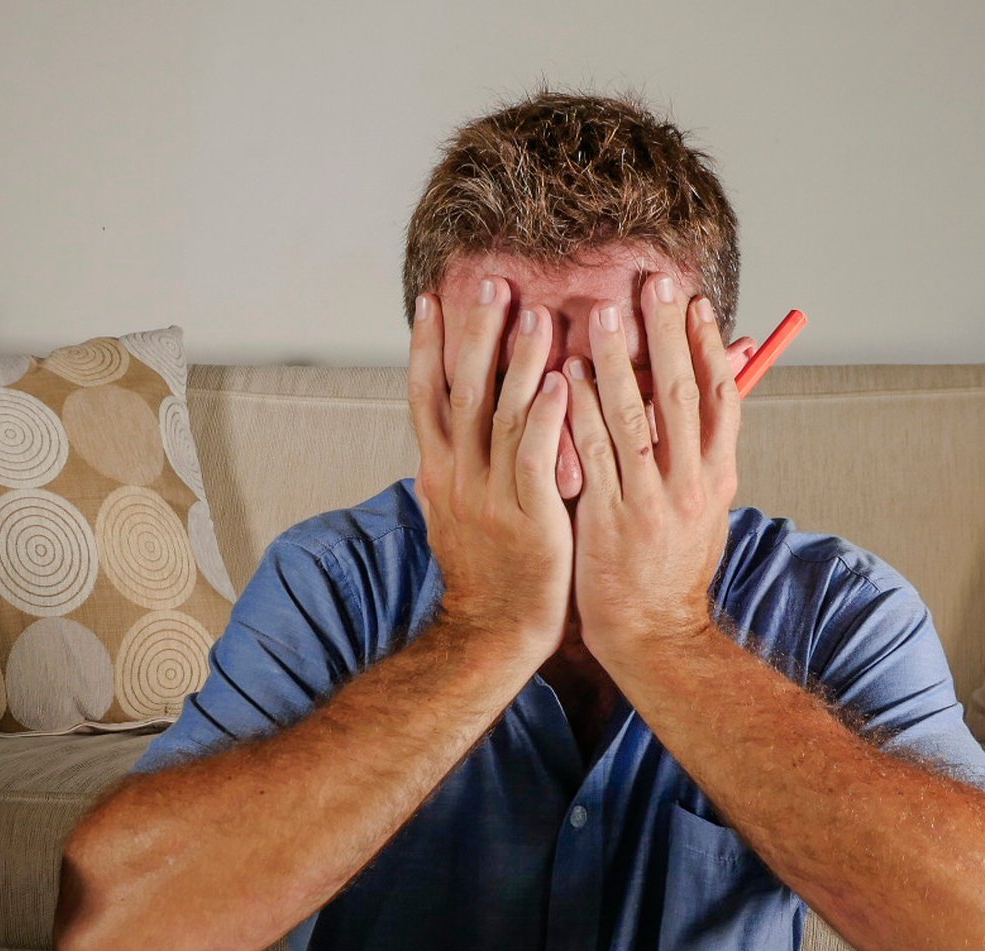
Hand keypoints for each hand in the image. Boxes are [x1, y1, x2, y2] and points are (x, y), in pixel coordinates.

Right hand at [408, 279, 571, 665]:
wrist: (494, 634)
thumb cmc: (488, 573)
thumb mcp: (457, 515)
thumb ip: (454, 471)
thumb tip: (440, 441)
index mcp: (439, 472)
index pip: (425, 395)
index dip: (427, 345)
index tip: (432, 298)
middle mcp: (457, 477)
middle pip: (461, 391)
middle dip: (474, 333)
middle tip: (490, 283)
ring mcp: (490, 497)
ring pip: (501, 416)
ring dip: (518, 362)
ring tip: (535, 314)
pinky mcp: (528, 518)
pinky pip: (535, 458)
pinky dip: (545, 418)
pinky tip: (558, 382)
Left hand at [563, 274, 752, 672]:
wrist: (653, 635)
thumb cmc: (671, 568)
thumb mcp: (704, 511)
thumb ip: (702, 455)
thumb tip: (710, 400)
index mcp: (718, 478)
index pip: (723, 398)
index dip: (709, 347)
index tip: (696, 303)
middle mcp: (690, 485)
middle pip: (684, 395)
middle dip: (669, 335)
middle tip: (656, 283)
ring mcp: (649, 503)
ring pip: (636, 417)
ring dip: (620, 359)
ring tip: (606, 311)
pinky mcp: (608, 520)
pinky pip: (594, 453)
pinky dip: (582, 410)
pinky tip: (570, 373)